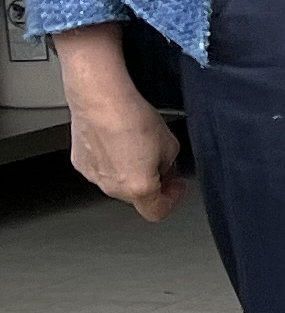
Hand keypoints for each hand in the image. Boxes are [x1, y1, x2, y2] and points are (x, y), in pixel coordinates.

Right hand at [53, 28, 180, 221]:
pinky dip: (112, 162)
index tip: (176, 186)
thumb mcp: (170, 145)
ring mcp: (94, 176)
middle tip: (161, 163)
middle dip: (152, 183)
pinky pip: (102, 169)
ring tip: (138, 147)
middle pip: (137, 196)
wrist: (101, 100)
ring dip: (131, 172)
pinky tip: (118, 142)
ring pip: (118, 182)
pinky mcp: (80, 163)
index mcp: (138, 187)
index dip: (171, 200)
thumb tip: (164, 169)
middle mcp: (112, 187)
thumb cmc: (132, 118)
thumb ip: (168, 165)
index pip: (157, 211)